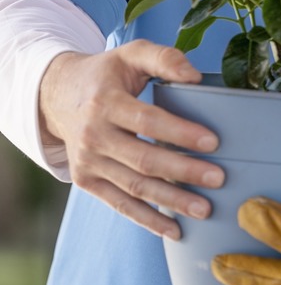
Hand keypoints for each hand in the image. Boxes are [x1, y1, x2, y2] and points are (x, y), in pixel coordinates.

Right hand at [39, 40, 222, 237]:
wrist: (57, 94)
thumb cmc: (107, 73)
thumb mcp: (132, 54)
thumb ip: (165, 59)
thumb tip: (196, 77)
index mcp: (106, 102)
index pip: (147, 121)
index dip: (180, 133)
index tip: (214, 142)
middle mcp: (93, 135)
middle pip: (143, 159)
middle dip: (183, 171)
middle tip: (219, 179)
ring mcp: (88, 162)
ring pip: (134, 186)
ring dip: (171, 201)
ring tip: (204, 208)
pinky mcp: (86, 180)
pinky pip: (119, 204)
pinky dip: (146, 219)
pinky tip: (174, 230)